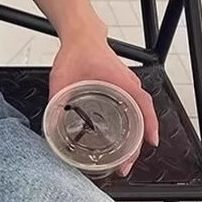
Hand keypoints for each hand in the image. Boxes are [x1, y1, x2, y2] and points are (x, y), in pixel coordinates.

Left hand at [50, 34, 158, 175]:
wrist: (80, 35)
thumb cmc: (77, 51)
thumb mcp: (62, 79)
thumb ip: (56, 100)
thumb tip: (51, 121)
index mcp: (120, 81)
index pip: (143, 105)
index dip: (149, 126)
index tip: (150, 143)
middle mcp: (128, 84)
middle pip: (143, 116)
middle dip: (137, 144)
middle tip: (125, 166)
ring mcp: (127, 86)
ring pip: (140, 114)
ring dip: (136, 136)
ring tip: (124, 158)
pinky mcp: (122, 88)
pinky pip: (134, 108)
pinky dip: (132, 125)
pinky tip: (122, 139)